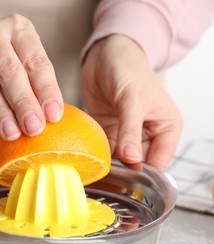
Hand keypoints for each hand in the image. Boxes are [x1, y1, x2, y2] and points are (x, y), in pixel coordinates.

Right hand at [0, 14, 63, 140]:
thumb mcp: (24, 53)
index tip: (53, 115)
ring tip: (12, 133)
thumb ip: (35, 80)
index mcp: (19, 29)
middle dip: (23, 103)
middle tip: (33, 128)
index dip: (46, 90)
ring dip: (0, 112)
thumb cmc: (6, 52)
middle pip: (9, 71)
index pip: (35, 62)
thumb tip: (49, 117)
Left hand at [81, 35, 182, 170]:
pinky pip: (102, 147)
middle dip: (123, 172)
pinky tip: (85, 159)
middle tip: (104, 178)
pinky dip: (95, 153)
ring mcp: (126, 133)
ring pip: (118, 158)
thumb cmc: (129, 69)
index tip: (125, 183)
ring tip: (92, 171)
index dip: (144, 175)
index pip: (159, 162)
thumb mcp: (133, 100)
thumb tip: (132, 160)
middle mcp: (148, 134)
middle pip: (138, 164)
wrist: (105, 53)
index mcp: (166, 128)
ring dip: (106, 163)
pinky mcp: (107, 129)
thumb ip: (131, 130)